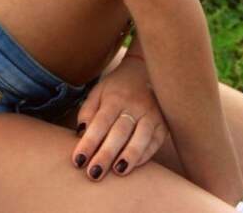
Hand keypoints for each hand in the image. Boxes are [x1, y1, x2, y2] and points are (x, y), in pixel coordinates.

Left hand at [71, 54, 168, 181]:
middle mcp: (134, 105)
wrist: (145, 70)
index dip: (88, 142)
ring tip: (118, 171)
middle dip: (106, 154)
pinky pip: (155, 142)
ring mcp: (151, 114)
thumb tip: (80, 134)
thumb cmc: (117, 87)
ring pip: (141, 137)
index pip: (99, 123)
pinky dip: (145, 155)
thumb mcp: (99, 92)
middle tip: (94, 173)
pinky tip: (134, 166)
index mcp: (114, 98)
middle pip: (119, 132)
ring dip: (129, 155)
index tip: (78, 161)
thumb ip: (88, 111)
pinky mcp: (164, 123)